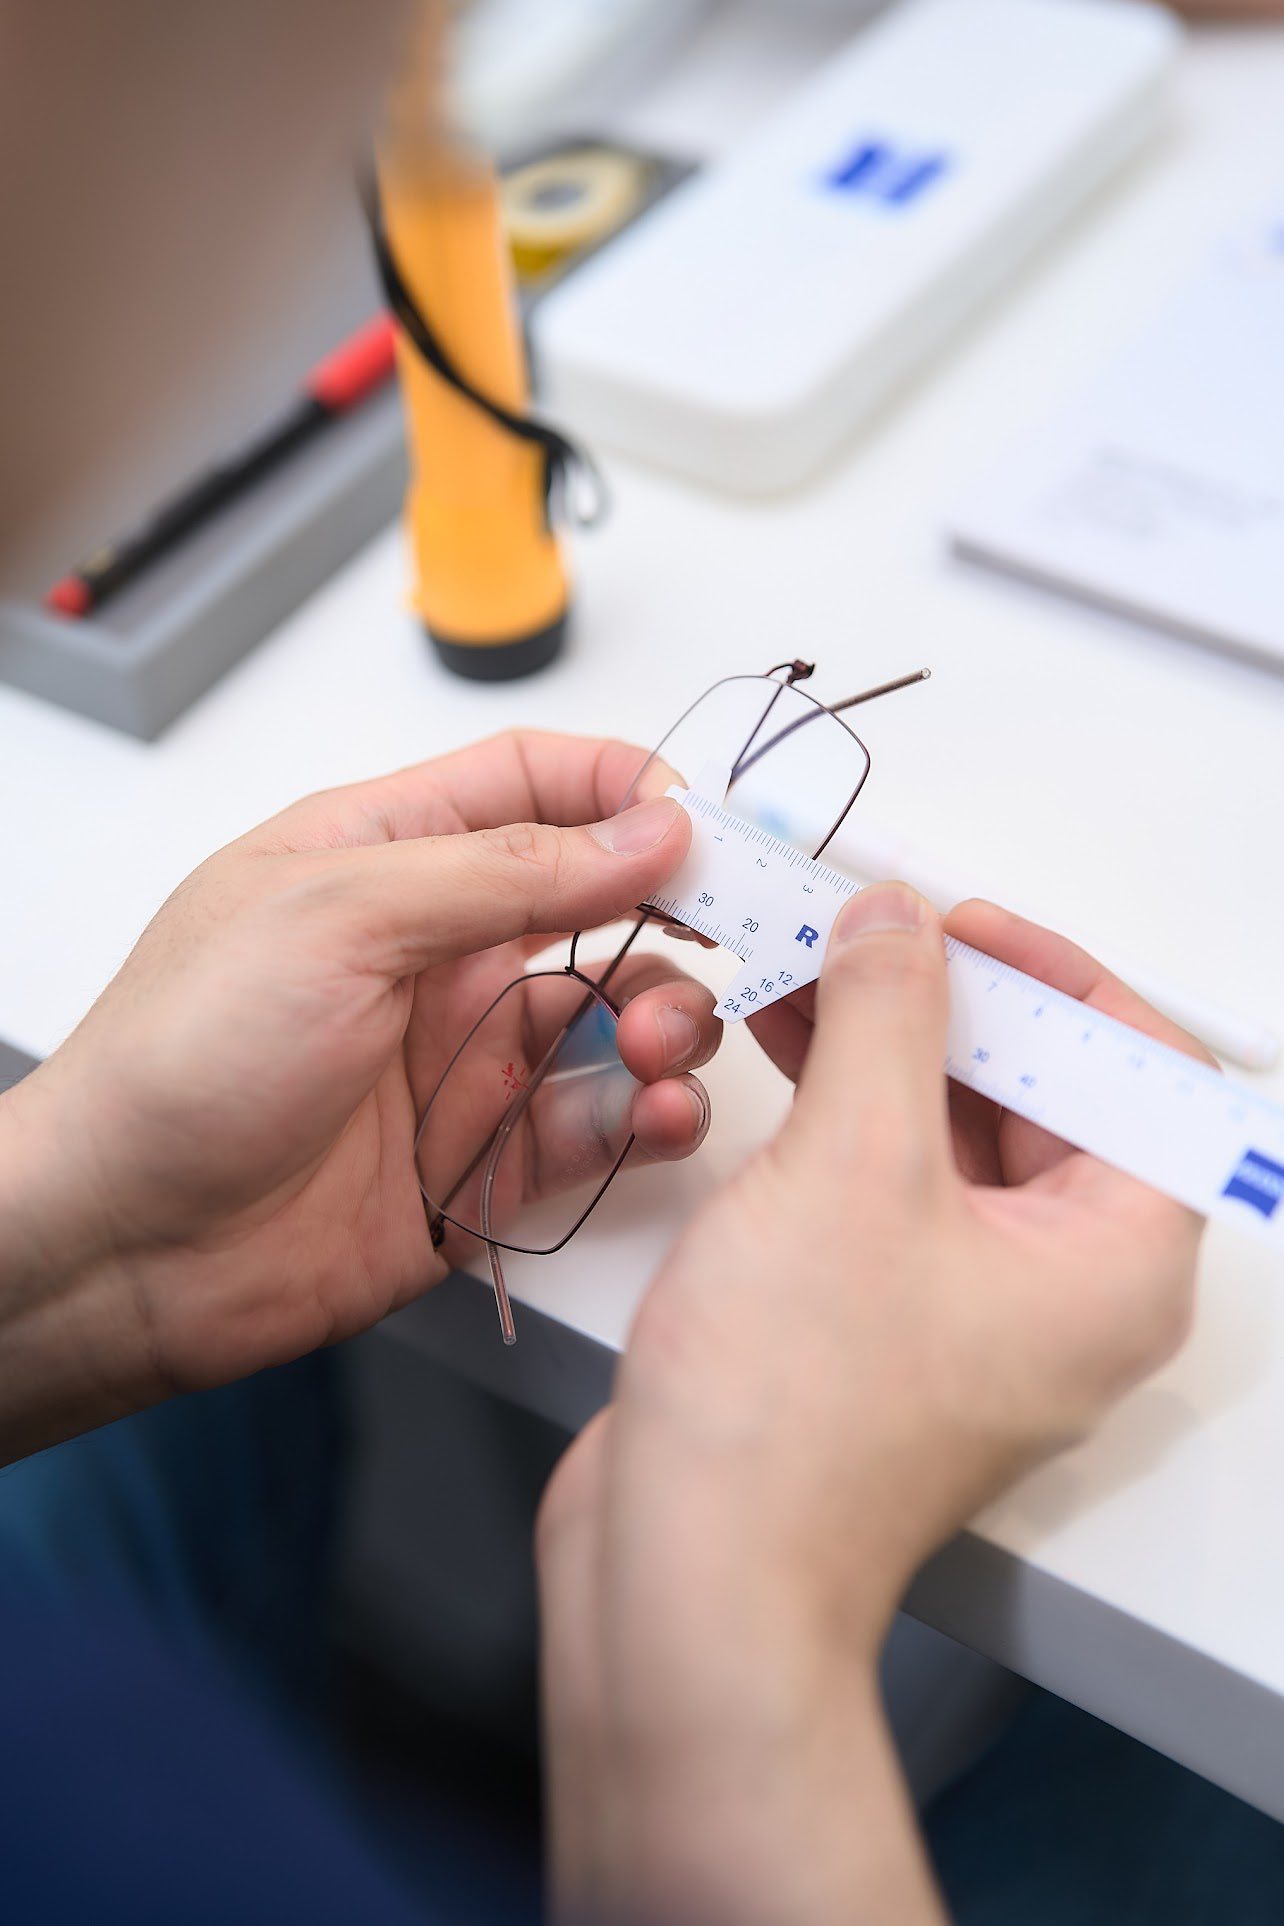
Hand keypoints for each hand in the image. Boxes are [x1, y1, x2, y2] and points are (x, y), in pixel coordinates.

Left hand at [0, 732, 719, 1459]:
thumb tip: (644, 829)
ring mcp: (462, 1057)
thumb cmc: (183, 1060)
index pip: (533, 785)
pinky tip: (660, 1118)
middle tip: (730, 941)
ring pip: (616, 1016)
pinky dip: (647, 1118)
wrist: (125, 1249)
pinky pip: (596, 1125)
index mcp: (385, 857)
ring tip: (661, 1049)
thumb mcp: (339, 917)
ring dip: (667, 1023)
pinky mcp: (484, 1161)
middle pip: (600, 904)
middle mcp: (435, 951)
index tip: (703, 825)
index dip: (624, 791)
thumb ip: (506, 870)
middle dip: (675, 918)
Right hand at [537, 886, 1207, 1925]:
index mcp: (1114, 1259)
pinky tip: (772, 1045)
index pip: (1132, 1069)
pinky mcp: (881, 1321)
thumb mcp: (854, 1163)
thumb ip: (890, 1014)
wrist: (689, 1572)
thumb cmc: (793, 1416)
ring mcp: (967, 1308)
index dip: (1047, 976)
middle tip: (861, 928)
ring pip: (947, 1133)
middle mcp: (1058, 1287)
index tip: (954, 924)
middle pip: (1036, 1093)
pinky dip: (839, 1107)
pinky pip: (884, 1181)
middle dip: (943, 999)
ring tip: (800, 965)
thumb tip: (902, 920)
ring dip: (879, 1044)